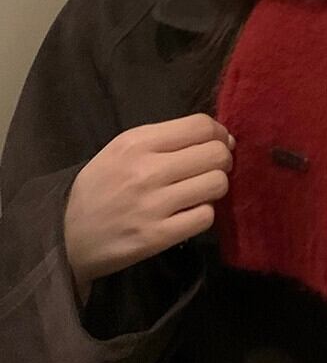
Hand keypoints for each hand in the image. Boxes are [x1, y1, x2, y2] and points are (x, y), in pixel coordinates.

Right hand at [63, 113, 235, 304]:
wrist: (67, 234)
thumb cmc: (101, 186)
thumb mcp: (122, 148)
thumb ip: (166, 138)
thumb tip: (219, 137)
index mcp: (138, 141)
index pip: (200, 125)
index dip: (219, 133)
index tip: (220, 143)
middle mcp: (147, 169)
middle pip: (215, 154)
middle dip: (223, 159)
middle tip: (211, 169)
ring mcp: (153, 205)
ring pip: (216, 184)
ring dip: (215, 187)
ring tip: (200, 191)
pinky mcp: (157, 237)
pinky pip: (205, 217)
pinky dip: (203, 214)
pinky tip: (189, 213)